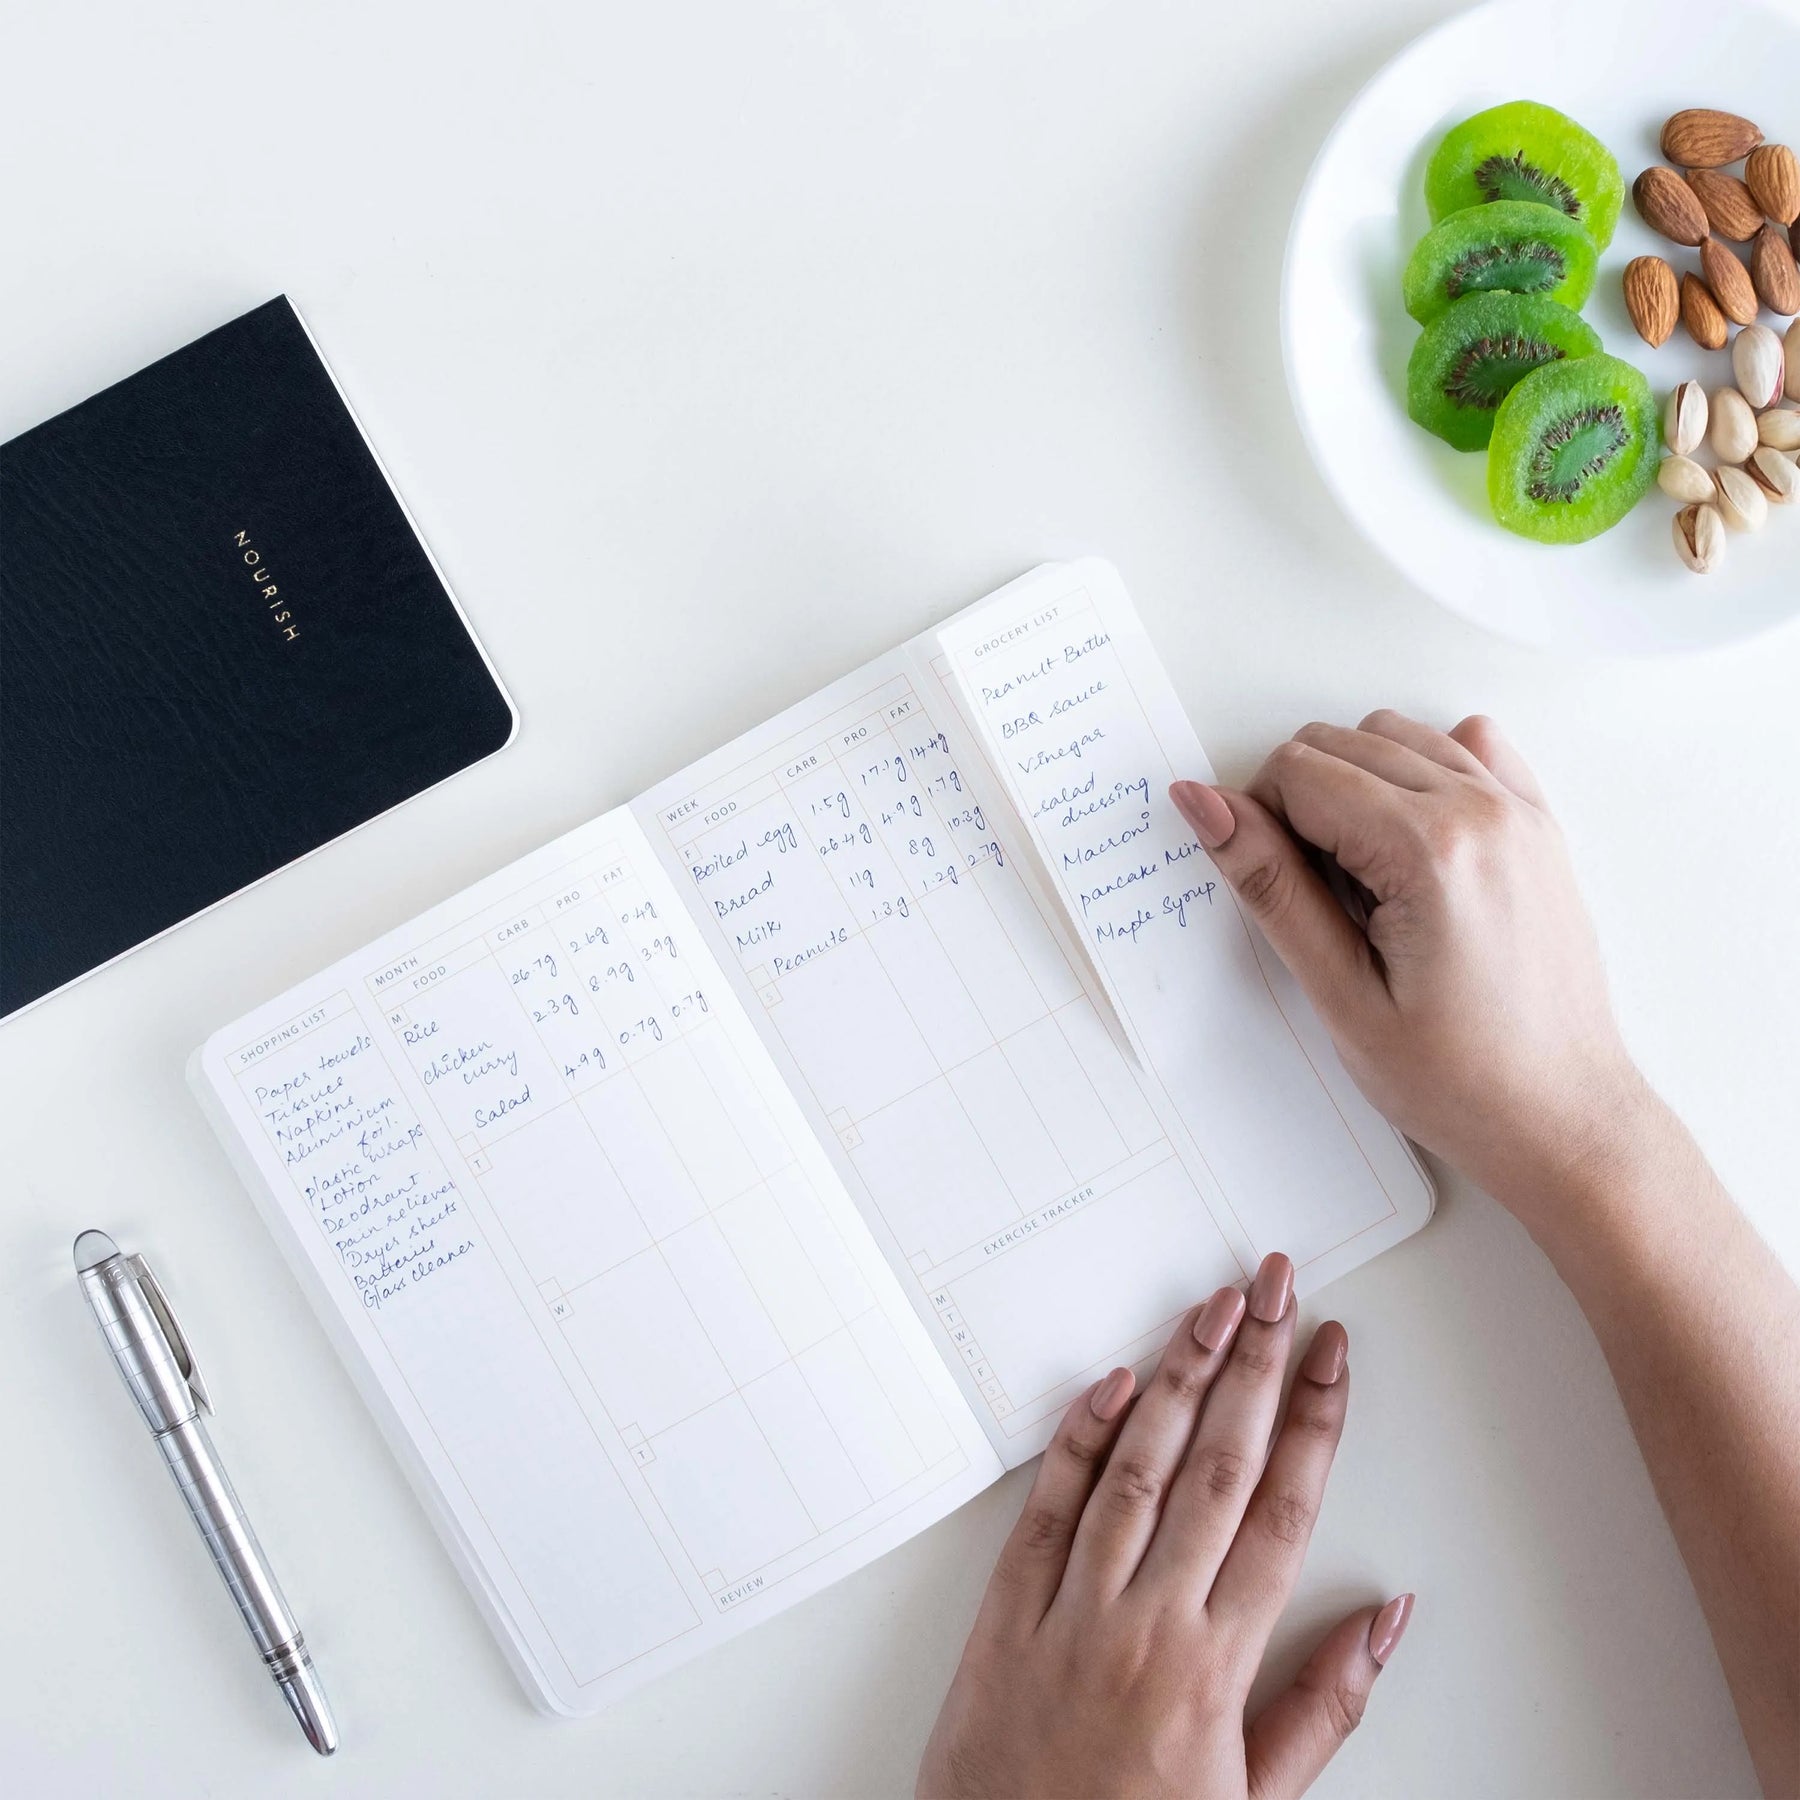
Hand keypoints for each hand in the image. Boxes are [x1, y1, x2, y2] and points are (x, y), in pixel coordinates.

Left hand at [917, 1254, 1411, 1799]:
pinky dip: (1080, 1440)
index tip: (1331, 1353)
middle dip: (1252, 1365)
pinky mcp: (1006, 1613)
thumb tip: (1386, 1617)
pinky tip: (1111, 1383)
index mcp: (1216, 1668)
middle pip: (1217, 1465)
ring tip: (1210, 1309)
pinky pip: (1047, 1509)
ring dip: (1177, 1378)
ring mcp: (1071, 1611)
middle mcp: (1147, 1623)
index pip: (1283, 1511)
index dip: (1313, 1421)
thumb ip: (1323, 1706)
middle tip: (1274, 1288)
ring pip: (1137, 1468)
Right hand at [1170, 712, 1647, 1217]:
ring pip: (1396, 735)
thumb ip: (1272, 886)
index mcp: (1429, 850)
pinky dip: (1420, 773)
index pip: (1298, 771)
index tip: (1277, 890)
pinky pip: (1466, 748)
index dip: (1259, 822)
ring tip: (1362, 880)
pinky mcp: (1538, 828)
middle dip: (1301, 802)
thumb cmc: (1461, 1080)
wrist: (1563, 1121)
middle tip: (1316, 899)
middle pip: (1341, 742)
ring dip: (1356, 784)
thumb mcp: (1341, 995)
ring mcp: (1519, 813)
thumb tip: (1208, 806)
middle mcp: (1482, 811)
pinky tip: (1410, 844)